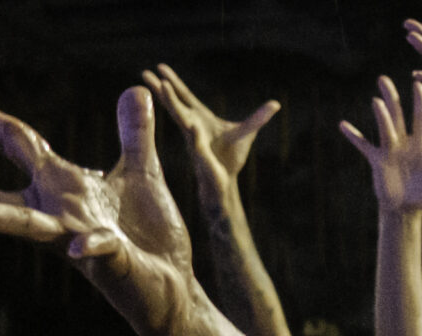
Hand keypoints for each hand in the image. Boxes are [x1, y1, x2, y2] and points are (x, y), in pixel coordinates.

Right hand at [0, 88, 196, 335]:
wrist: (176, 287)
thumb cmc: (152, 236)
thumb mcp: (142, 174)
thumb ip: (135, 135)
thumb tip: (134, 90)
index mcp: (60, 185)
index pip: (11, 139)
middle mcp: (56, 212)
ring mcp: (77, 238)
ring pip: (21, 224)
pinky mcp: (110, 260)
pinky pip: (99, 251)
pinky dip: (94, 247)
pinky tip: (83, 249)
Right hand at [141, 64, 279, 188]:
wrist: (225, 182)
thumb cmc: (230, 157)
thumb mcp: (247, 132)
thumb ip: (258, 118)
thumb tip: (275, 104)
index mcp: (199, 118)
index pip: (184, 96)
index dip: (173, 82)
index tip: (160, 67)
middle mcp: (191, 126)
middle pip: (174, 103)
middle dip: (162, 88)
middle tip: (145, 72)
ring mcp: (193, 140)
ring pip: (180, 118)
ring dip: (171, 103)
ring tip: (160, 86)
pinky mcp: (200, 155)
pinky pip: (196, 143)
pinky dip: (194, 134)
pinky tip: (192, 126)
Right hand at [341, 75, 421, 214]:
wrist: (406, 208)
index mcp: (420, 143)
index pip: (420, 118)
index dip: (420, 102)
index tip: (419, 83)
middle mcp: (403, 142)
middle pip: (397, 116)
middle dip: (392, 98)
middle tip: (383, 79)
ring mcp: (389, 150)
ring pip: (384, 128)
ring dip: (380, 116)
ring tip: (376, 101)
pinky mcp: (377, 160)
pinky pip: (364, 146)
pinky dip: (354, 136)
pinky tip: (343, 125)